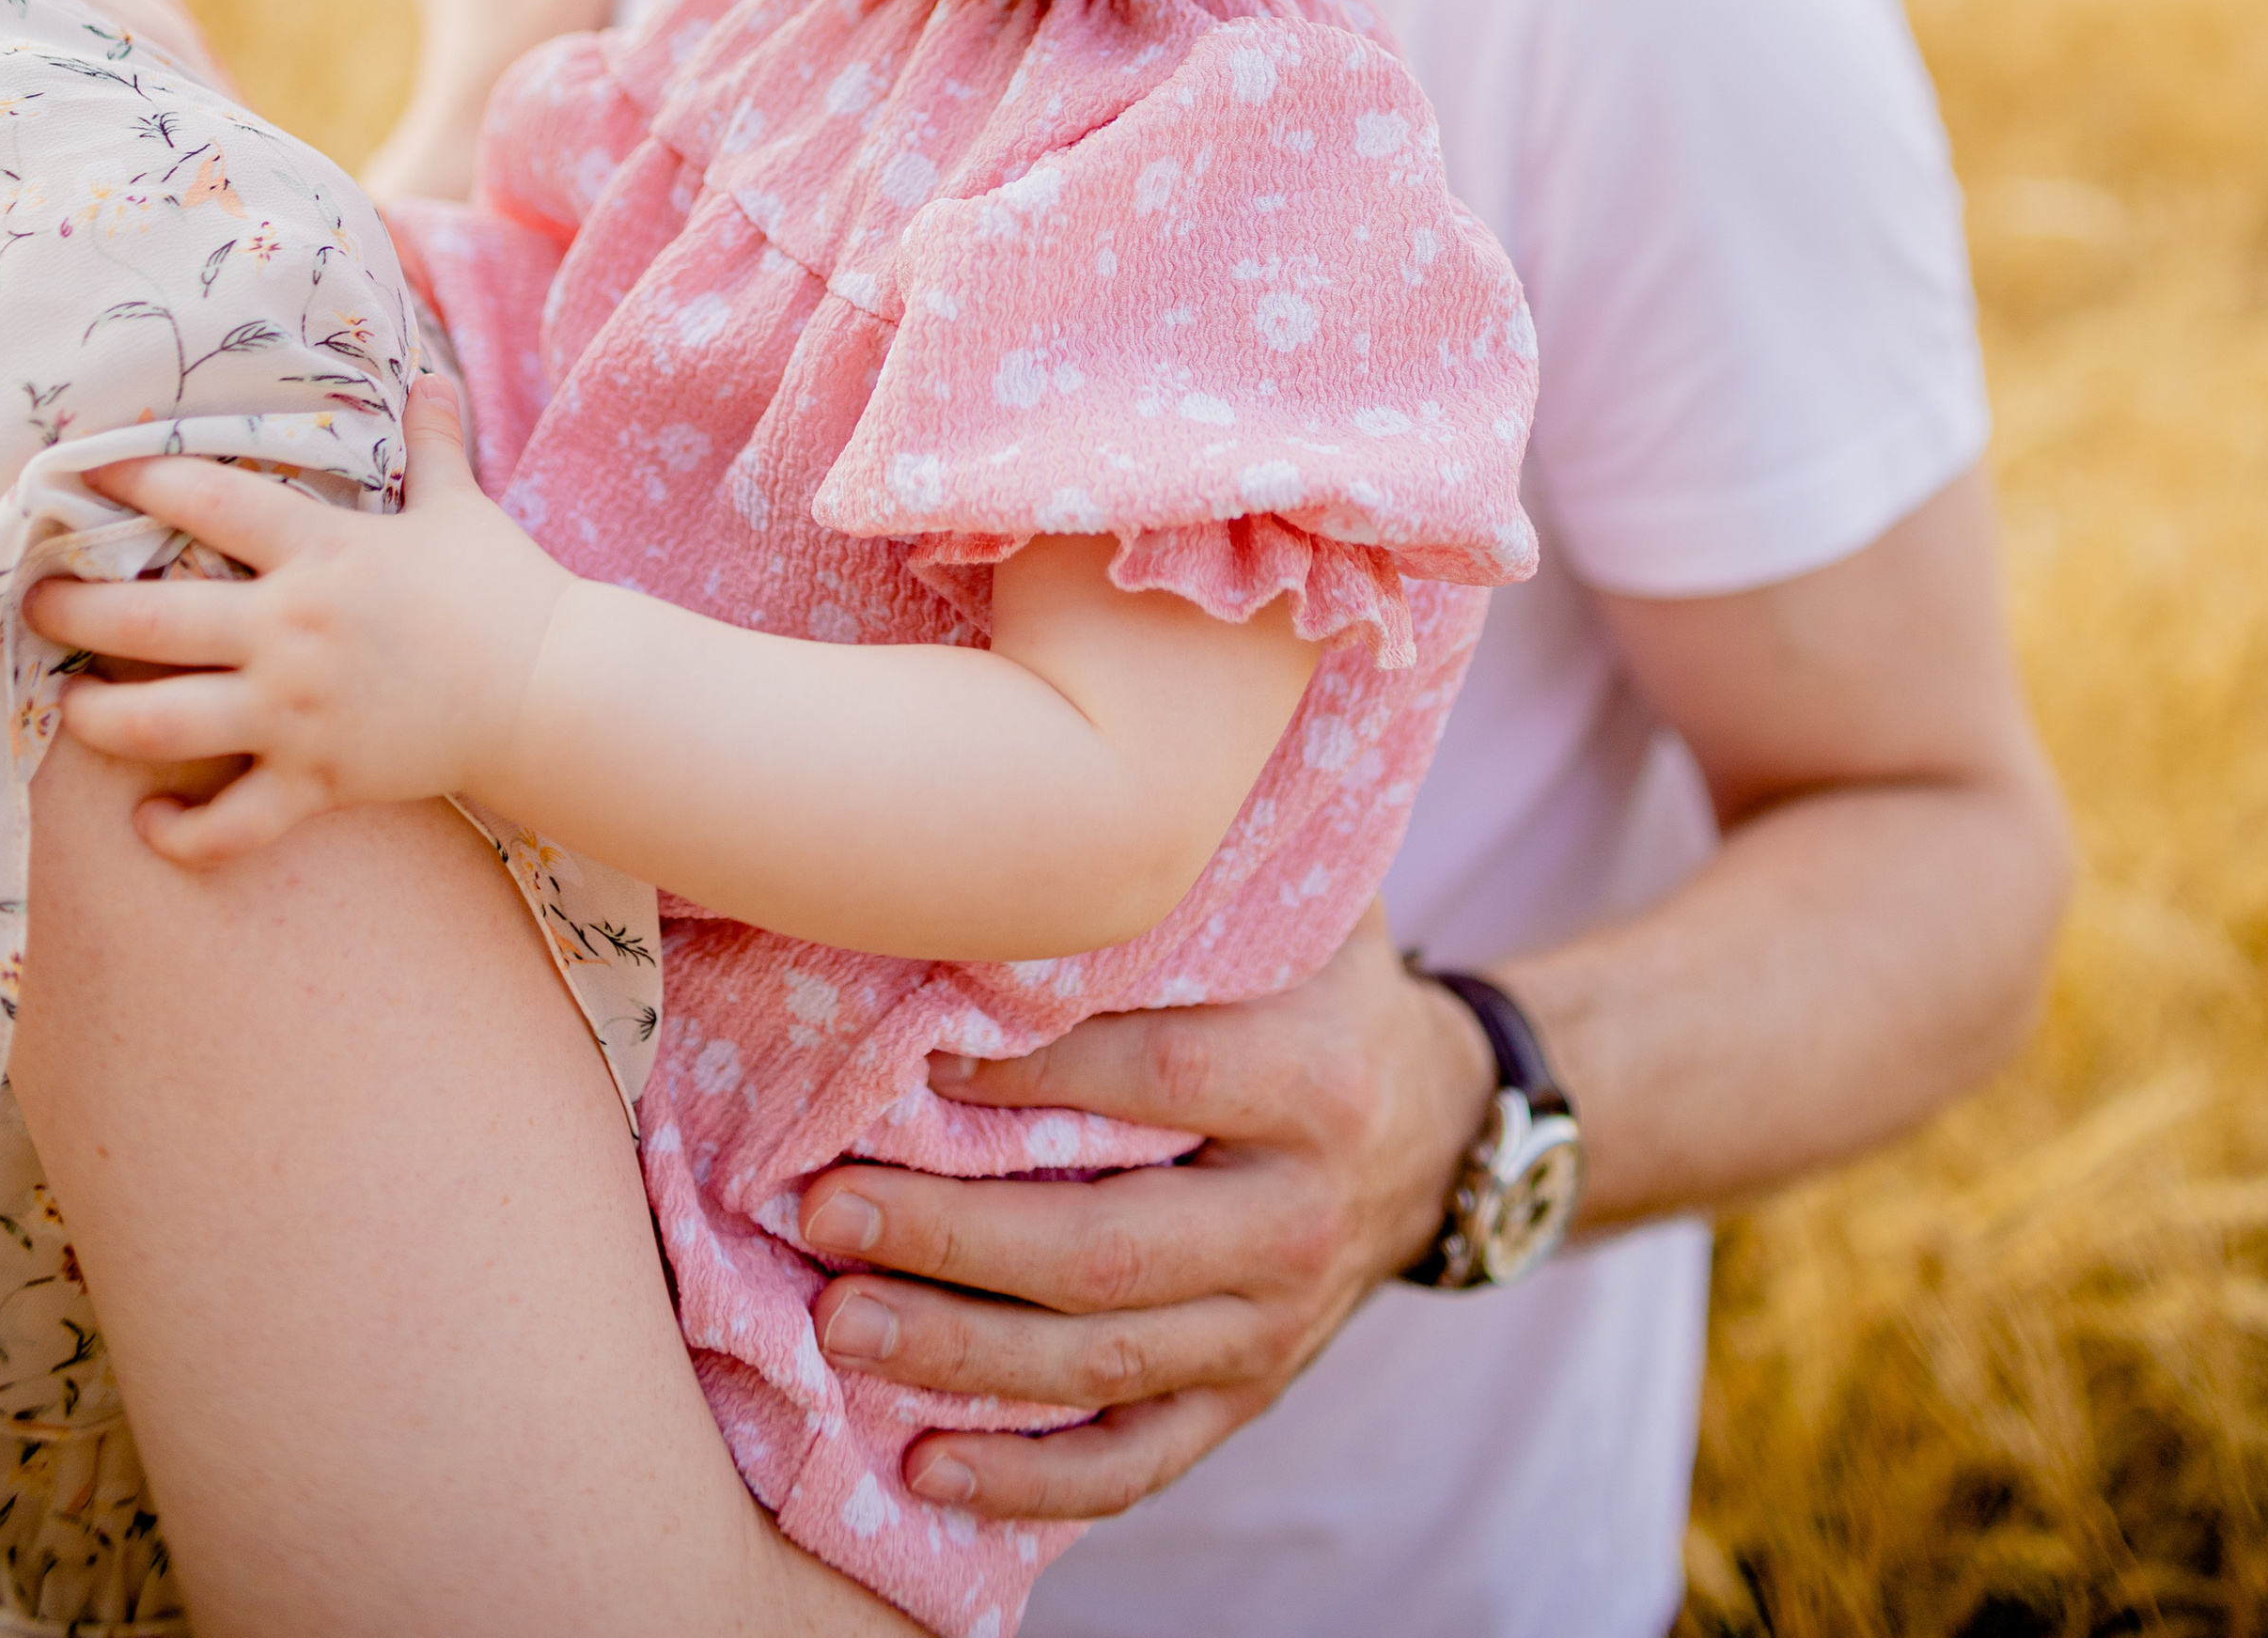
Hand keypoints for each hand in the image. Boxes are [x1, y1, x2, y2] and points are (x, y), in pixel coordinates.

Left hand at [23, 380, 569, 863]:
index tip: (80, 473)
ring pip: (161, 726)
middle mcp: (291, 631)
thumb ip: (433, 442)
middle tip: (39, 605)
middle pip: (145, 621)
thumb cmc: (503, 590)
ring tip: (70, 707)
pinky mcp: (317, 781)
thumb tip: (429, 374)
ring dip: (98, 719)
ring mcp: (297, 713)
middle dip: (73, 612)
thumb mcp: (461, 506)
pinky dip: (180, 833)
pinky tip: (149, 821)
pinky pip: (229, 826)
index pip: (203, 498)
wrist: (550, 690)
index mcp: (320, 551)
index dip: (133, 478)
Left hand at [798, 907, 1495, 1518]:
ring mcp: (1275, 1324)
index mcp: (1314, 1079)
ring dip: (959, 1355)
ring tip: (836, 1323)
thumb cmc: (1328, 991)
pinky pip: (1139, 1460)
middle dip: (952, 1237)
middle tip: (823, 1209)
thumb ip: (1209, 867)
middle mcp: (1299, 1216)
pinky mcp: (1252, 1395)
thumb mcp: (1309, 909)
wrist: (1444, 1129)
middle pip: (1107, 1246)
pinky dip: (1031, 1482)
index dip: (1036, 1078)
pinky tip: (924, 1469)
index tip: (917, 1063)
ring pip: (1105, 1364)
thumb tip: (1075, 785)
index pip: (1160, 1080)